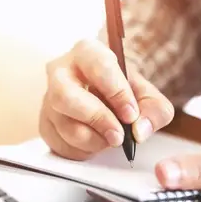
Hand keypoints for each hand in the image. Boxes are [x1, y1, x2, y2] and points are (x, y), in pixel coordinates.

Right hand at [39, 39, 174, 159]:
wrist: (105, 100)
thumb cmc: (122, 92)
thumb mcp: (148, 96)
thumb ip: (154, 110)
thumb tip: (139, 130)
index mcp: (87, 52)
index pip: (98, 66)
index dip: (116, 92)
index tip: (130, 114)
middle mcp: (61, 71)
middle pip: (66, 95)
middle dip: (97, 119)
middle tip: (118, 136)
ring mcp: (49, 98)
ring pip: (64, 124)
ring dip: (93, 140)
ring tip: (110, 139)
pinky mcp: (45, 122)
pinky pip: (59, 143)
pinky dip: (82, 150)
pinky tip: (95, 141)